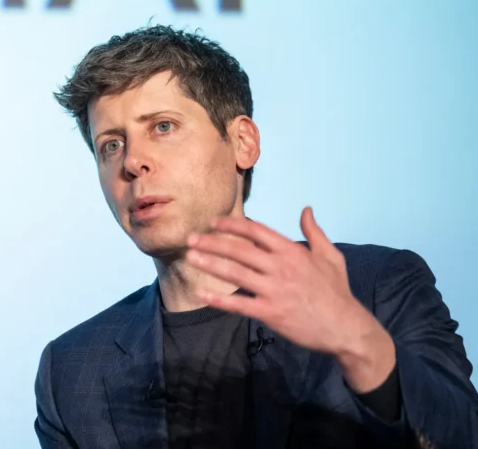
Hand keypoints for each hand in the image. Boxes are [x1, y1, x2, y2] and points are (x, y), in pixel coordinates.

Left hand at [186, 207, 395, 392]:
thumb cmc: (337, 291)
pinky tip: (202, 294)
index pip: (256, 231)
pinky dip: (220, 300)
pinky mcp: (271, 313)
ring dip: (210, 264)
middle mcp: (281, 268)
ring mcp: (275, 291)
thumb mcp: (331, 256)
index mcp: (292, 252)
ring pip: (235, 274)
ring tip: (190, 257)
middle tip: (189, 238)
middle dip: (212, 242)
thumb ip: (314, 232)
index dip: (232, 225)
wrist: (347, 328)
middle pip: (239, 250)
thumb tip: (306, 209)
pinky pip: (240, 305)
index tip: (212, 222)